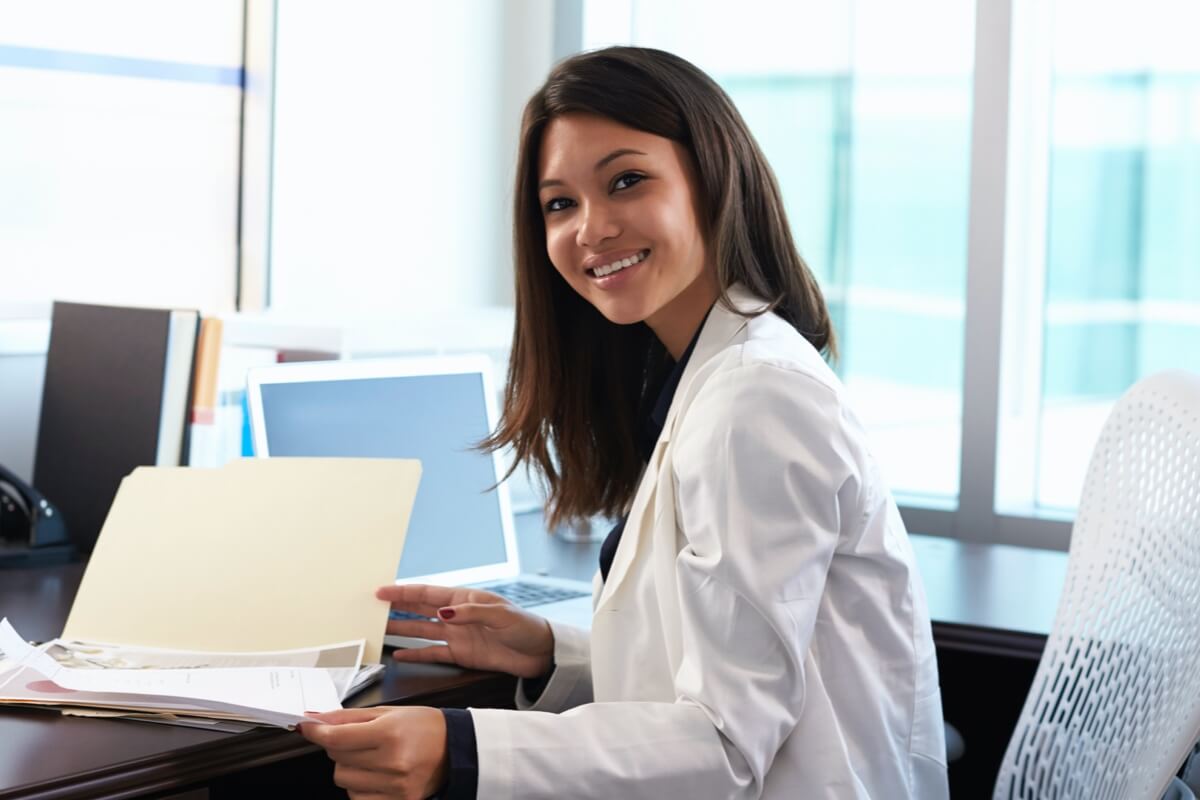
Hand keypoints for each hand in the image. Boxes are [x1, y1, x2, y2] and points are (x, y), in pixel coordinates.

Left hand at [299, 706, 446, 799]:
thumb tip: (317, 720)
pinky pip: (358, 798)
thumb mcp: (388, 712)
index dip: (316, 732)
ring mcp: (394, 786)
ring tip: (370, 757)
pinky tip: (375, 774)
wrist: (456, 749)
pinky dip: (360, 786)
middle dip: (339, 746)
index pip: (337, 738)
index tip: (306, 727)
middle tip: (358, 739)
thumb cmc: (424, 726)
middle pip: (337, 759)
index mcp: (389, 734)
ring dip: (349, 767)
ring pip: (344, 780)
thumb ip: (349, 717)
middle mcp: (391, 762)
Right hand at [379, 584, 554, 677]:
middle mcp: (457, 615)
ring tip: (378, 629)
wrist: (540, 653)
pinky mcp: (461, 654)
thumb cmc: (524, 626)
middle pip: (419, 610)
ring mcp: (457, 635)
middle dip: (396, 608)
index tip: (381, 591)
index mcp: (464, 599)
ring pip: (422, 631)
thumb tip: (442, 613)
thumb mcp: (500, 614)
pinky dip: (416, 655)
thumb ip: (470, 613)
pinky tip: (400, 654)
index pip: (428, 594)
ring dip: (401, 630)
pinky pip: (433, 653)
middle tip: (372, 608)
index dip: (404, 592)